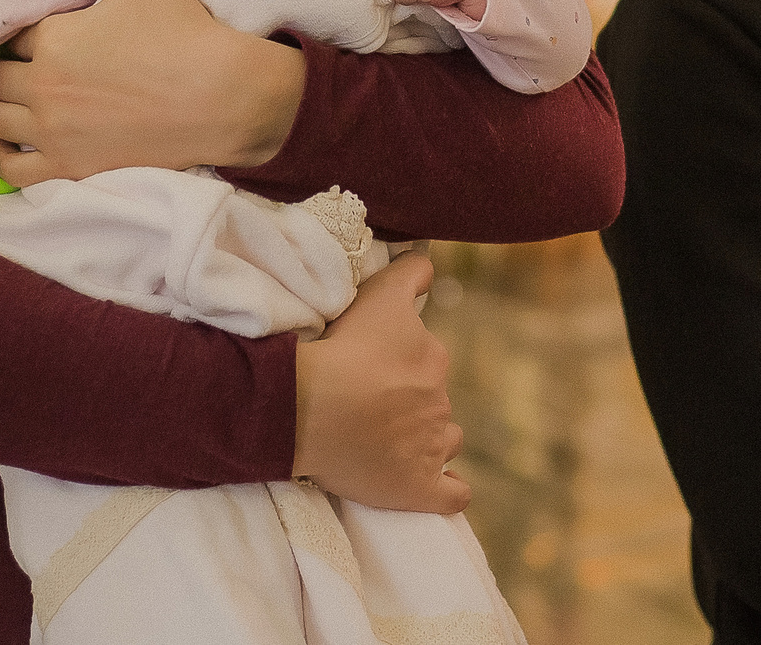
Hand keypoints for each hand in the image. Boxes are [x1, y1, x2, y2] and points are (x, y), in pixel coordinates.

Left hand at [0, 0, 304, 183]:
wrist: (224, 98)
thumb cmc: (185, 32)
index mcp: (53, 38)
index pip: (12, 32)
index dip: (28, 30)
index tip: (46, 31)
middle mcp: (42, 86)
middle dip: (7, 65)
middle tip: (33, 63)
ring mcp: (53, 132)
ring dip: (3, 106)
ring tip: (25, 98)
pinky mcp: (69, 166)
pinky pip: (11, 169)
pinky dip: (7, 156)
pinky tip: (19, 142)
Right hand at [293, 255, 467, 513]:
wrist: (308, 407)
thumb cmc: (341, 348)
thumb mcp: (379, 295)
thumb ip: (411, 274)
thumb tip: (430, 266)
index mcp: (431, 359)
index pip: (428, 359)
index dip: (404, 362)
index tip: (377, 367)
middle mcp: (438, 401)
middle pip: (431, 400)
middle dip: (409, 401)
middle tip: (368, 404)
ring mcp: (431, 447)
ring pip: (443, 440)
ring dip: (426, 440)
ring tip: (390, 443)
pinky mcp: (418, 488)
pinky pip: (451, 494)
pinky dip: (448, 490)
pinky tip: (439, 486)